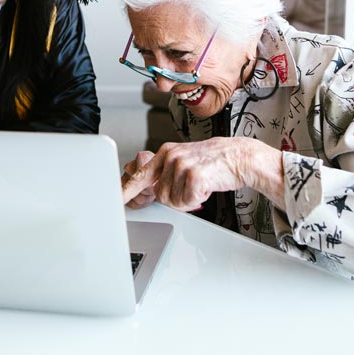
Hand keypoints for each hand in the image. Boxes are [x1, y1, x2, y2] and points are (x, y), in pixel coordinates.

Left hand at [120, 137, 253, 211]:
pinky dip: (197, 199)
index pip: (141, 174)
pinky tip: (206, 186)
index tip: (114, 199)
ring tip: (201, 183)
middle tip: (192, 185)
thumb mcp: (185, 160)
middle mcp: (170, 157)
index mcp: (165, 152)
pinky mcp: (193, 176)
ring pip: (173, 201)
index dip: (126, 190)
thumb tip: (153, 189)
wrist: (239, 156)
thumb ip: (166, 172)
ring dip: (187, 199)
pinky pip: (186, 202)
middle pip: (160, 195)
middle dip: (176, 197)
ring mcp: (181, 165)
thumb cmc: (214, 161)